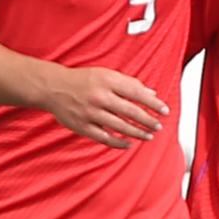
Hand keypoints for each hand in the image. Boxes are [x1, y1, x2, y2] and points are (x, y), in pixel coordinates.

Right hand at [39, 64, 168, 148]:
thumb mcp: (105, 74)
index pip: (136, 93)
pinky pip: (104, 138)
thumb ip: (129, 83)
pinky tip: (129, 144)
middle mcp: (99, 96)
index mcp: (107, 81)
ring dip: (137, 133)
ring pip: (120, 126)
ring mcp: (90, 113)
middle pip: (130, 111)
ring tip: (149, 136)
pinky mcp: (82, 126)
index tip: (165, 111)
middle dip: (148, 120)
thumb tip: (152, 93)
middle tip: (159, 125)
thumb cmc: (82, 80)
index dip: (153, 103)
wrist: (53, 87)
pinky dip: (118, 143)